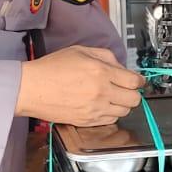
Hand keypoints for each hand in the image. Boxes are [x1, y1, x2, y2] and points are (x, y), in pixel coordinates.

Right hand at [16, 46, 142, 126]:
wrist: (31, 88)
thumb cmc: (51, 68)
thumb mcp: (81, 50)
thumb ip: (106, 56)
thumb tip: (121, 67)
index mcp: (101, 72)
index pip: (134, 81)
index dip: (139, 80)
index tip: (137, 80)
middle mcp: (101, 92)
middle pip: (134, 99)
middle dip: (133, 93)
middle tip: (126, 89)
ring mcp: (95, 109)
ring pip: (124, 112)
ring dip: (122, 104)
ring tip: (112, 97)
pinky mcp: (87, 121)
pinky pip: (111, 120)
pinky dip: (111, 113)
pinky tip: (102, 105)